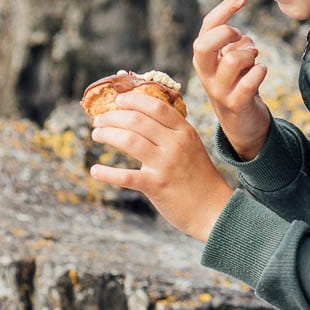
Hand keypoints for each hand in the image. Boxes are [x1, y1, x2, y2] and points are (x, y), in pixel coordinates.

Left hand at [89, 92, 232, 240]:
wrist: (213, 209)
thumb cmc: (199, 177)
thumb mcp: (192, 146)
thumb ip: (172, 132)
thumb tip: (142, 118)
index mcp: (185, 131)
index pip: (156, 106)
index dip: (134, 100)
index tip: (118, 100)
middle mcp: (175, 144)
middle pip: (137, 120)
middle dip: (113, 116)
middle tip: (99, 119)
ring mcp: (165, 164)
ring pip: (129, 140)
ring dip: (107, 134)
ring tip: (97, 134)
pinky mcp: (156, 186)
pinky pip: (125, 176)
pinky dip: (107, 173)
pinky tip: (96, 170)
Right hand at [192, 0, 270, 160]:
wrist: (241, 124)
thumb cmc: (238, 83)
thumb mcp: (230, 60)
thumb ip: (231, 42)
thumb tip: (240, 31)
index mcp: (203, 58)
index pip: (206, 27)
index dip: (224, 9)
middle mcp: (206, 74)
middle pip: (204, 44)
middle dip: (227, 33)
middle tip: (242, 39)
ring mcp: (219, 90)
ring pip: (232, 60)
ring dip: (249, 53)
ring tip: (254, 58)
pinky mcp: (236, 104)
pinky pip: (249, 82)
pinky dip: (260, 71)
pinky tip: (261, 71)